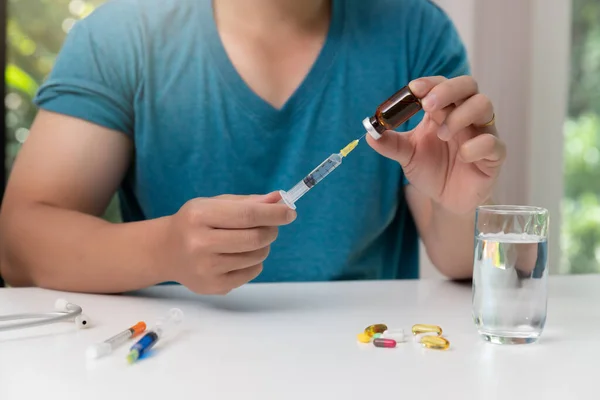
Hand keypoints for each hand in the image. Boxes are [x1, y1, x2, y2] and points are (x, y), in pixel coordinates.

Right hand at [163, 192, 295, 293]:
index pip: (248, 215)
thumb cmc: (196, 222)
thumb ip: (248, 202)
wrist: (166, 251)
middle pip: (256, 238)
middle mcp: (200, 243)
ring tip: (251, 240)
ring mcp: (206, 268)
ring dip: (263, 246)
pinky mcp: (213, 286)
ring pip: (257, 256)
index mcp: (200, 216)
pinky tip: (240, 255)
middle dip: (272, 230)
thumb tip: (279, 200)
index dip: (274, 214)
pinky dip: (254, 262)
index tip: (290, 212)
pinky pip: (251, 273)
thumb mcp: (215, 204)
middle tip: (272, 226)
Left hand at [367, 75, 505, 214]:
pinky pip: (493, 142)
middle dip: (448, 90)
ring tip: (443, 135)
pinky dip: (477, 146)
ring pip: (484, 105)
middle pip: (468, 85)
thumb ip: (390, 143)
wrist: (446, 199)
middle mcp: (466, 115)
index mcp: (444, 110)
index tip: (413, 89)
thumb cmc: (430, 169)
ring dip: (461, 115)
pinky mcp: (494, 156)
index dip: (430, 83)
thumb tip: (370, 133)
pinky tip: (463, 156)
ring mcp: (482, 133)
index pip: (442, 84)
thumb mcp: (407, 155)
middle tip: (428, 105)